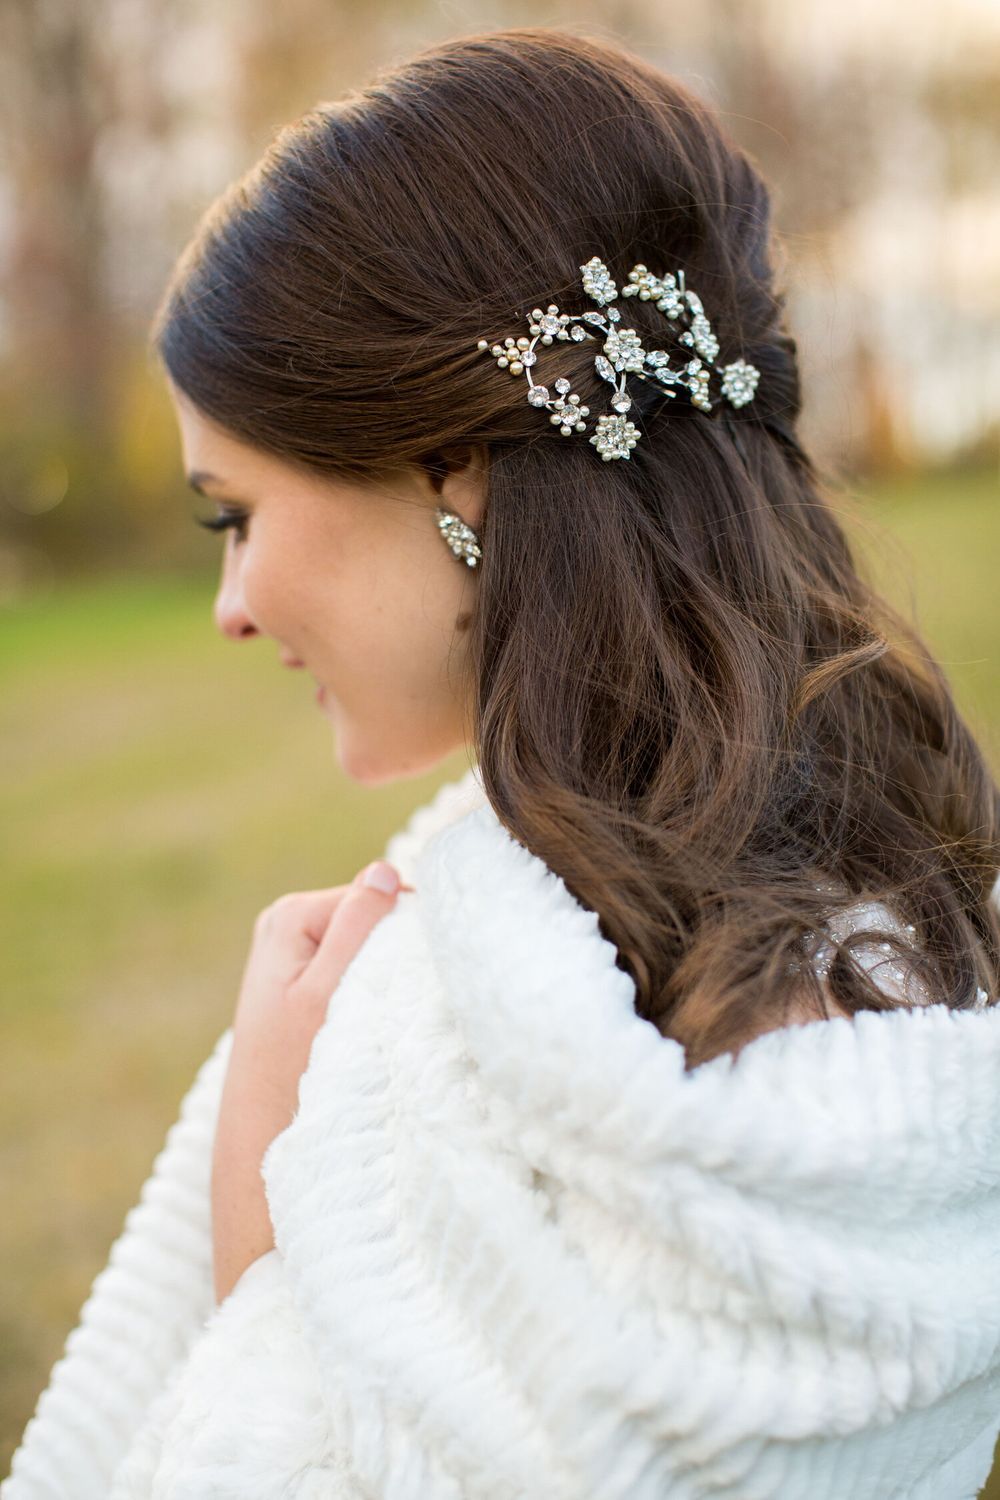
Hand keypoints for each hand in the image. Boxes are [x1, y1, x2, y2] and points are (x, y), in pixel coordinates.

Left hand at [211, 859, 409, 1303]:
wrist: (264, 1142)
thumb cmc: (293, 1071)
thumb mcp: (326, 992)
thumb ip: (355, 926)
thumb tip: (381, 871)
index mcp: (289, 916)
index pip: (374, 894)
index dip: (401, 930)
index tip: (411, 975)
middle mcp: (287, 929)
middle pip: (371, 919)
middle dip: (391, 951)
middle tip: (396, 1000)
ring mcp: (297, 959)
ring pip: (368, 949)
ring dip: (383, 976)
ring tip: (382, 1017)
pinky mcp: (307, 990)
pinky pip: (356, 972)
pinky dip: (372, 992)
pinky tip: (372, 1025)